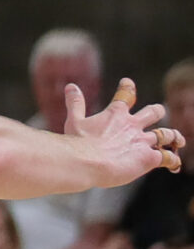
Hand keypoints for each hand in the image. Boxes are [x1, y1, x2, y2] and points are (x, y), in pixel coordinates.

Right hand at [65, 77, 182, 186]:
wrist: (87, 162)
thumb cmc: (77, 143)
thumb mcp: (74, 121)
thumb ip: (75, 103)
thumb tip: (70, 86)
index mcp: (115, 114)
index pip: (125, 95)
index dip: (126, 87)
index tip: (127, 82)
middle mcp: (133, 125)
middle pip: (154, 112)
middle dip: (157, 111)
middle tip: (157, 111)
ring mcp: (143, 141)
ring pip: (166, 134)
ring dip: (173, 137)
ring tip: (177, 140)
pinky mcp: (149, 158)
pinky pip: (168, 158)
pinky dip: (172, 161)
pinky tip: (174, 166)